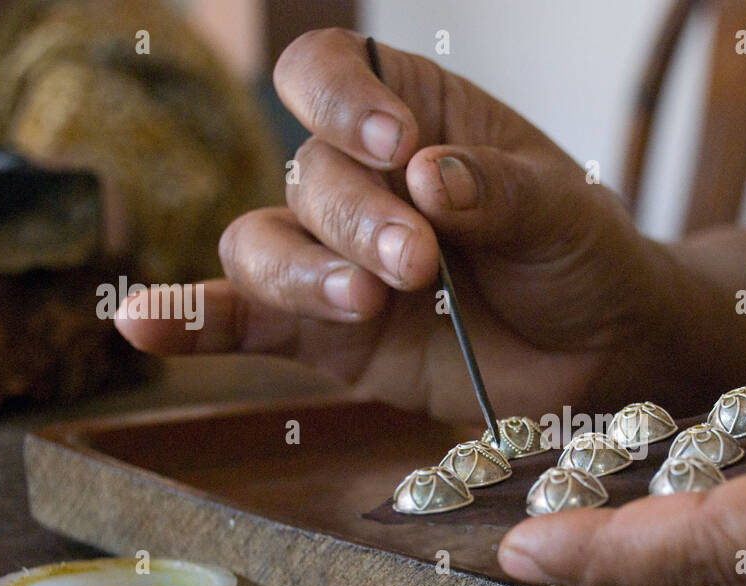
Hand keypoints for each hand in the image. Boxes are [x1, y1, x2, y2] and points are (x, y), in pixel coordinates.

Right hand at [114, 30, 664, 419]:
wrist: (601, 351)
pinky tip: (144, 325)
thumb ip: (500, 193)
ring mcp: (335, 261)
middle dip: (356, 219)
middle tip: (420, 262)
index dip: (347, 101)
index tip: (397, 145)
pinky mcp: (325, 335)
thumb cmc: (581, 258)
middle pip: (305, 174)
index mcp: (411, 117)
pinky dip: (195, 323)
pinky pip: (245, 322)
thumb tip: (428, 177)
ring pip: (264, 246)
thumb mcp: (564, 213)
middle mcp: (359, 182)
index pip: (332, 75)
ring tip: (366, 303)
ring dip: (303, 272)